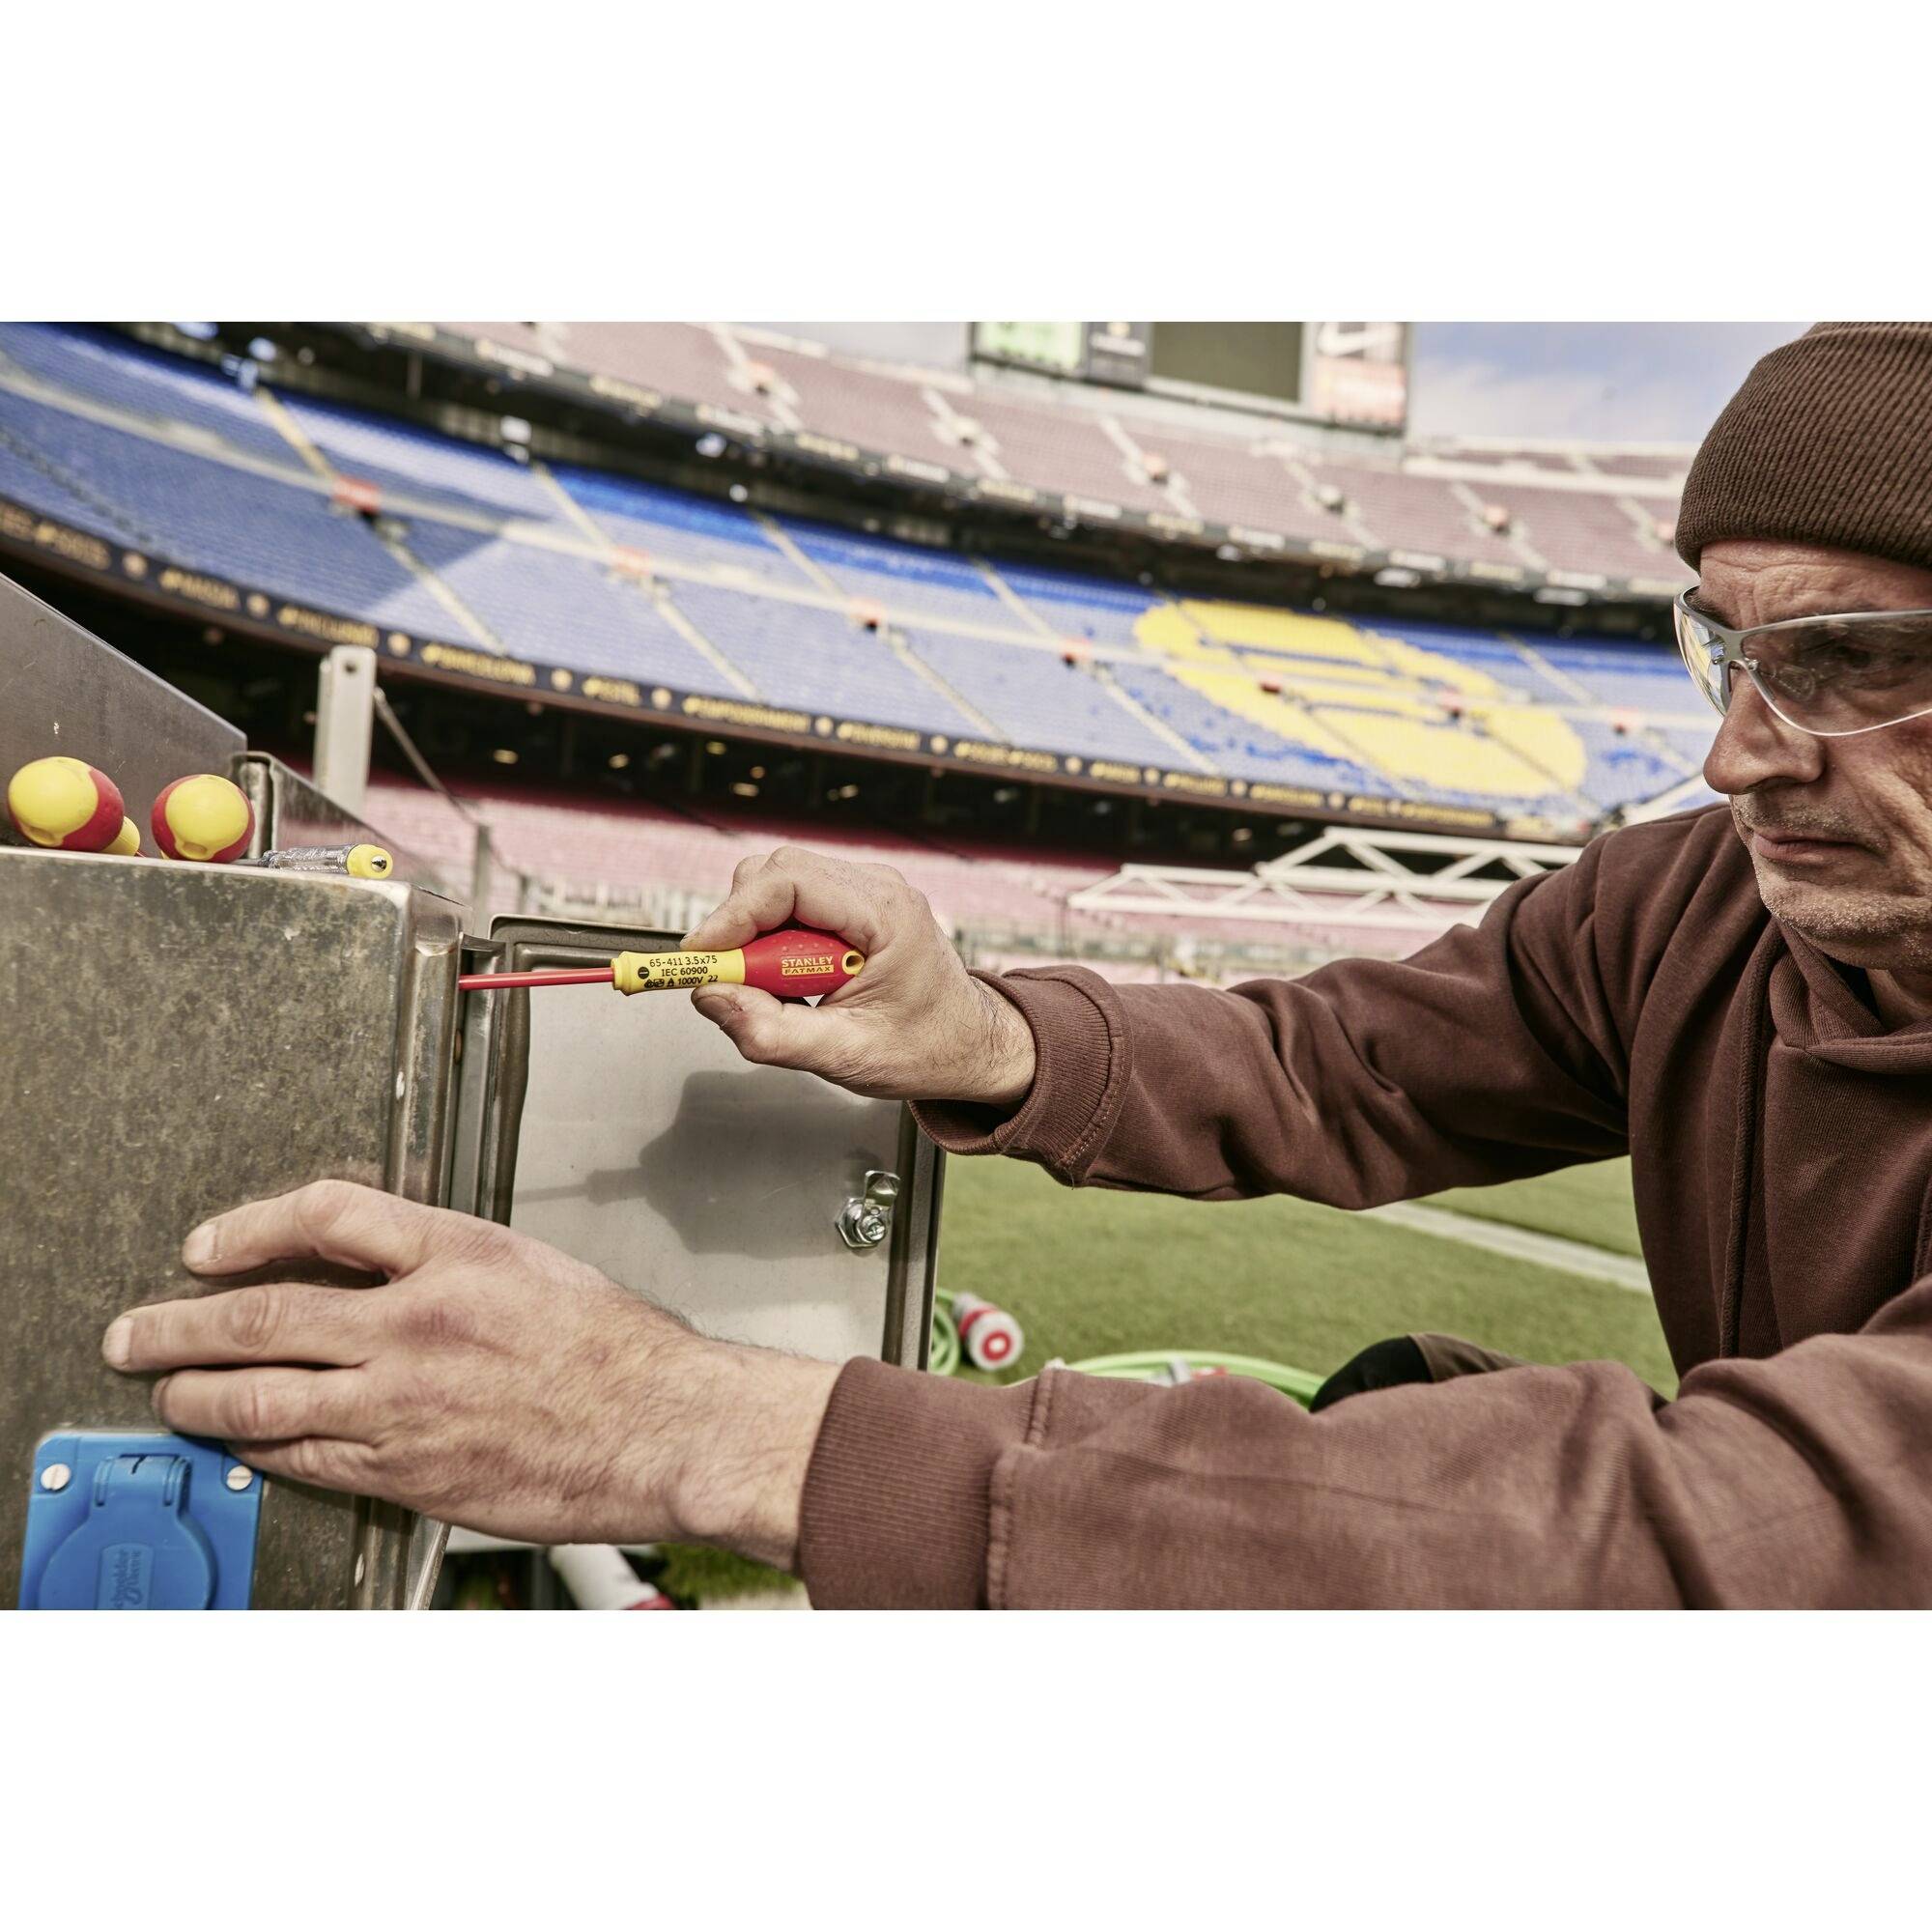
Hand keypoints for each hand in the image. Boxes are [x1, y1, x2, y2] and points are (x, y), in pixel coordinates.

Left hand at [99, 1180, 837, 1565]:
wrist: (666, 1425)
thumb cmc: (619, 1352)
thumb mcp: (532, 1268)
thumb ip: (445, 1268)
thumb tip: (369, 1277)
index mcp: (458, 1254)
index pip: (325, 1215)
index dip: (250, 1227)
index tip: (212, 1245)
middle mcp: (419, 1323)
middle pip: (264, 1314)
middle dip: (181, 1324)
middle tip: (139, 1331)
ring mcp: (405, 1403)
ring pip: (262, 1396)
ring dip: (198, 1394)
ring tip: (169, 1392)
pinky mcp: (409, 1470)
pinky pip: (305, 1458)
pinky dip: (259, 1448)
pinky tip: (241, 1444)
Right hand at [682, 846, 1035, 1106]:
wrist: (971, 1044)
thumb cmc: (926, 1049)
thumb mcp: (845, 1056)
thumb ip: (772, 1034)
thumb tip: (711, 998)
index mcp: (887, 914)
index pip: (789, 881)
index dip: (733, 915)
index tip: (701, 958)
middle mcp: (878, 888)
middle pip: (776, 872)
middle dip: (739, 925)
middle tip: (734, 983)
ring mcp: (866, 891)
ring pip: (778, 884)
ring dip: (756, 935)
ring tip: (777, 989)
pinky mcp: (852, 904)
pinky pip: (792, 903)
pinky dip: (773, 938)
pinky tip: (792, 980)